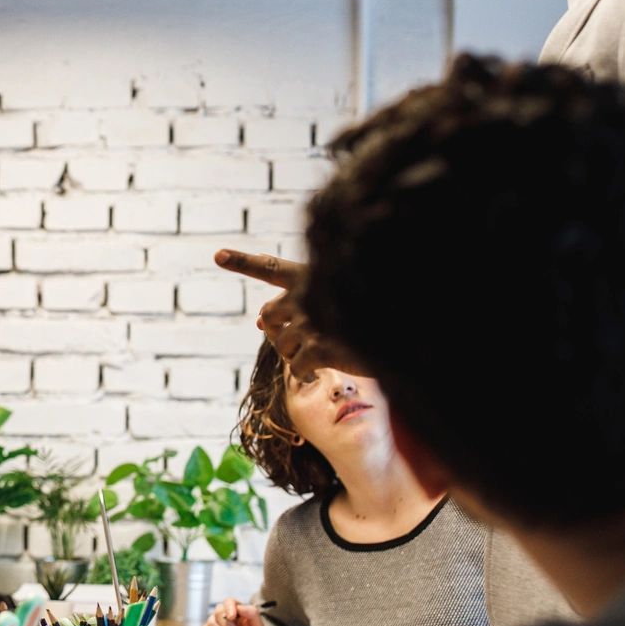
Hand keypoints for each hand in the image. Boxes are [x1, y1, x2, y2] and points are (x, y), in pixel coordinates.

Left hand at [212, 249, 369, 380]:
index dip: (242, 261)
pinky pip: (295, 365)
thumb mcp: (332, 304)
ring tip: (326, 349)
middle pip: (268, 316)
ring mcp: (312, 320)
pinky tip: (327, 366)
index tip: (217, 255)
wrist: (407, 332)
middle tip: (308, 338)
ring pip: (279, 344)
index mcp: (312, 276)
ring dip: (295, 352)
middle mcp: (307, 293)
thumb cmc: (370, 317)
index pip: (270, 267)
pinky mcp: (320, 346)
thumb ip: (295, 306)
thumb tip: (257, 321)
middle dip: (279, 330)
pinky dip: (307, 370)